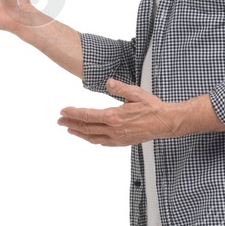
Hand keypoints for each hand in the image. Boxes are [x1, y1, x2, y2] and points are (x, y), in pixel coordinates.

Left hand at [58, 78, 180, 145]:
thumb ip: (120, 88)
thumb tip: (108, 82)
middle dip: (71, 123)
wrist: (165, 123)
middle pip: (86, 127)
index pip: (88, 115)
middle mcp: (114, 129)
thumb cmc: (152, 107)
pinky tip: (86, 136)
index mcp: (115, 116)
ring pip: (92, 137)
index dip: (73, 113)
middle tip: (59, 120)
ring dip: (78, 133)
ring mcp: (117, 138)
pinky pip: (102, 142)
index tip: (63, 111)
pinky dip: (91, 139)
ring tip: (68, 128)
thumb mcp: (136, 93)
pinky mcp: (121, 142)